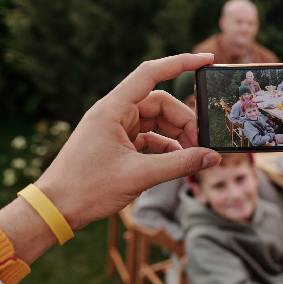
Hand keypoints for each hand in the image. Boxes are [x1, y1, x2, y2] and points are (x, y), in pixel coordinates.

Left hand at [35, 53, 220, 230]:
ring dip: (178, 136)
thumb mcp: (140, 175)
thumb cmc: (87, 188)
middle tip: (201, 144)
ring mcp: (116, 128)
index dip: (181, 63)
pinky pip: (150, 137)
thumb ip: (180, 164)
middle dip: (185, 121)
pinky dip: (167, 147)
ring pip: (157, 121)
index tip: (207, 60)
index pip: (151, 74)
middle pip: (161, 103)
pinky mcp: (118, 144)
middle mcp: (114, 113)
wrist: (56, 208)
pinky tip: (178, 162)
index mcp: (113, 109)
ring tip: (193, 156)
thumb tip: (212, 158)